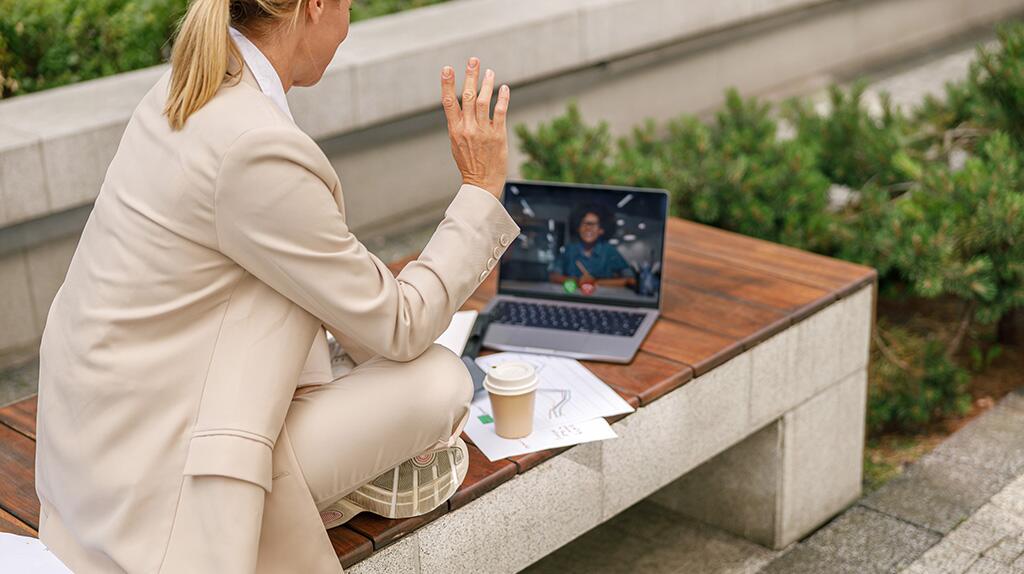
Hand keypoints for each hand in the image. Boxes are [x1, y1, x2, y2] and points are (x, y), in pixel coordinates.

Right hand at [440, 57, 509, 197]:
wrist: (481, 183)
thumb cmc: (469, 164)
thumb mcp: (456, 144)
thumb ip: (458, 124)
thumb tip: (460, 105)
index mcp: (455, 130)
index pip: (448, 102)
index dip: (447, 84)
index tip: (447, 68)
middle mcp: (468, 128)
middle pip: (468, 96)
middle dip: (470, 76)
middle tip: (473, 60)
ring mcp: (483, 131)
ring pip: (484, 101)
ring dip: (487, 84)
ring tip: (489, 72)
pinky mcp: (498, 135)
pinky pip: (500, 112)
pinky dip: (502, 98)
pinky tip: (504, 88)